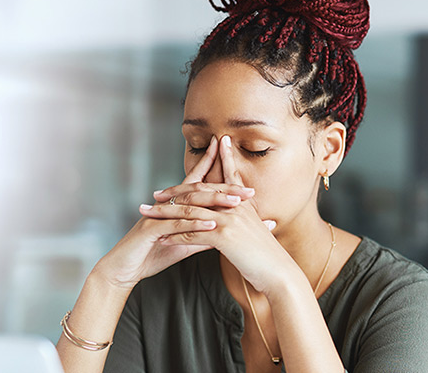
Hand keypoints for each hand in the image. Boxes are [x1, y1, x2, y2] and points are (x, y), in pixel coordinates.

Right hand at [93, 136, 256, 288]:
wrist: (124, 270)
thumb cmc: (153, 254)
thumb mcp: (184, 244)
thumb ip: (204, 235)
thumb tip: (226, 230)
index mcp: (175, 206)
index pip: (198, 184)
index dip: (214, 170)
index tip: (240, 170)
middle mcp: (167, 205)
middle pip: (199, 190)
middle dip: (225, 188)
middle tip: (248, 191)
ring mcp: (158, 215)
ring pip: (190, 204)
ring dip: (214, 202)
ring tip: (236, 203)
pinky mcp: (151, 229)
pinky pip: (176, 224)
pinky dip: (195, 224)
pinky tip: (212, 224)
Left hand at [142, 135, 300, 295]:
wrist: (279, 273)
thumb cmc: (268, 257)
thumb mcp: (257, 231)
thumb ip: (245, 220)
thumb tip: (237, 218)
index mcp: (243, 203)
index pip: (226, 176)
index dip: (213, 162)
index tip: (200, 153)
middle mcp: (236, 206)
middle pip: (199, 192)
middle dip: (175, 192)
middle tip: (155, 194)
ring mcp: (230, 220)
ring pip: (190, 212)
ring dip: (166, 214)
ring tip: (148, 215)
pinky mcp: (224, 237)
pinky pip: (192, 234)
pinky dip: (175, 236)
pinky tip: (161, 239)